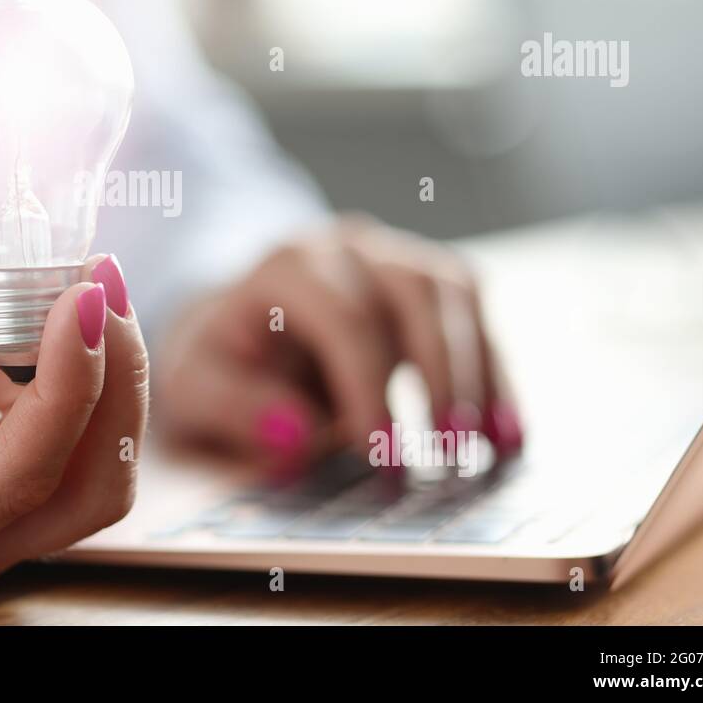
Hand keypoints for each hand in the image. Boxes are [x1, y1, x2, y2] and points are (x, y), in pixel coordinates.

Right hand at [0, 254, 147, 599]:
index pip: (13, 479)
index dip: (64, 389)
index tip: (81, 300)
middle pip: (83, 486)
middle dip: (109, 379)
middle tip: (98, 278)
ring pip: (86, 461)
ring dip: (81, 366)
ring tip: (6, 297)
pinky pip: (54, 432)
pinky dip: (43, 369)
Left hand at [152, 216, 521, 464]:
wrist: (235, 325)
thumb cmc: (220, 360)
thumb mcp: (196, 388)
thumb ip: (235, 408)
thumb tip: (296, 433)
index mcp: (284, 266)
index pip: (342, 317)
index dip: (369, 387)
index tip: (385, 457)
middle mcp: (343, 246)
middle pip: (410, 292)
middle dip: (439, 375)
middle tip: (449, 454)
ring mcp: (390, 254)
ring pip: (453, 292)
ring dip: (480, 370)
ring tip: (493, 445)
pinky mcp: (424, 279)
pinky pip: (473, 311)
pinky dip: (494, 369)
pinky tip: (505, 429)